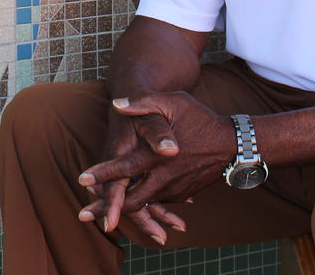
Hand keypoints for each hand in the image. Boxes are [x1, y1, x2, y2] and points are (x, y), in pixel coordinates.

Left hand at [78, 93, 233, 228]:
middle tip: (84, 212)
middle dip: (106, 207)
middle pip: (131, 200)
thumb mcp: (173, 102)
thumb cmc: (200, 119)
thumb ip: (144, 102)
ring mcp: (174, 188)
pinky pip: (156, 201)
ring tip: (100, 210)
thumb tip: (116, 104)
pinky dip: (141, 204)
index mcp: (159, 156)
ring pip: (143, 205)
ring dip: (122, 208)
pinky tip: (127, 200)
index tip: (82, 178)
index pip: (126, 168)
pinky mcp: (180, 193)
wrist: (232, 144)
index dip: (103, 174)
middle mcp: (165, 177)